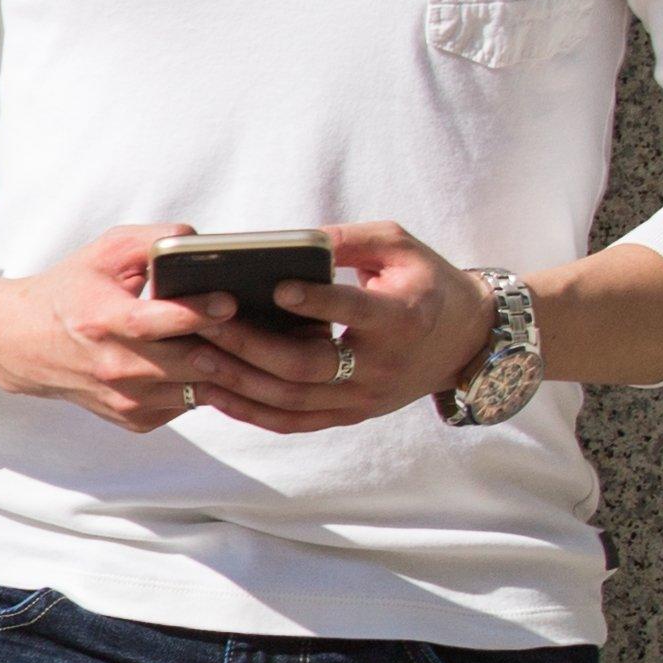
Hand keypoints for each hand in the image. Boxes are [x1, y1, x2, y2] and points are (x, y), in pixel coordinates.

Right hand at [0, 224, 228, 430]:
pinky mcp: (135, 420)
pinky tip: (208, 359)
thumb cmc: (70, 291)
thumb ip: (154, 240)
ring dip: (227, 368)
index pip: (153, 323)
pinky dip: (204, 383)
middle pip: (189, 364)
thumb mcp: (104, 253)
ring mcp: (125, 400)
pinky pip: (189, 403)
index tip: (229, 301)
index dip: (194, 313)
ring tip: (247, 342)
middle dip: (229, 346)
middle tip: (258, 325)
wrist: (22, 346)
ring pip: (199, 389)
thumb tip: (204, 241)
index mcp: (102, 321)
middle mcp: (112, 368)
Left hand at [179, 223, 491, 428]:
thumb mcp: (400, 248)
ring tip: (196, 355)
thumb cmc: (425, 282)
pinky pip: (292, 423)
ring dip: (239, 381)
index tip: (276, 287)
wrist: (465, 340)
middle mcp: (382, 367)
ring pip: (292, 401)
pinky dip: (250, 412)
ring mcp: (364, 399)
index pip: (354, 313)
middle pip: (307, 366)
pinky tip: (214, 392)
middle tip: (204, 322)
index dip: (317, 303)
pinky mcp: (350, 415)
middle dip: (250, 345)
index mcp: (402, 319)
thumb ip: (350, 239)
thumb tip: (294, 239)